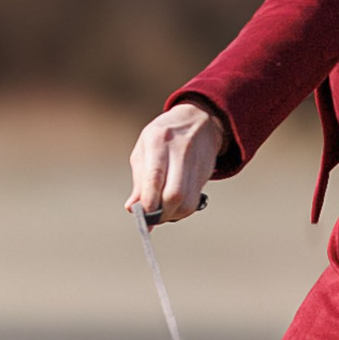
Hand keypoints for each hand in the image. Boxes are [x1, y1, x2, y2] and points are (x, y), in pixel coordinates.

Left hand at [129, 102, 224, 223]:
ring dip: (172, 214)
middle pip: (175, 194)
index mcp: (159, 140)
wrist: (200, 121)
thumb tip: (132, 208)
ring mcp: (195, 163)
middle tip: (151, 218)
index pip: (154, 178)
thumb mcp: (144, 149)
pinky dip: (182, 211)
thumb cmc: (164, 136)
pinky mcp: (206, 175)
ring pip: (187, 202)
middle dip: (161, 213)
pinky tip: (173, 207)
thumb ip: (139, 180)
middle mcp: (180, 151)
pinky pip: (194, 202)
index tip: (141, 217)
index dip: (147, 203)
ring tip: (162, 212)